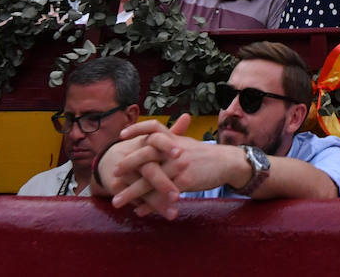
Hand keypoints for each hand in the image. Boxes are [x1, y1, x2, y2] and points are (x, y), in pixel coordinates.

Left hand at [104, 115, 243, 217]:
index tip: (121, 135)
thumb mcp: (187, 144)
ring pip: (150, 179)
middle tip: (113, 175)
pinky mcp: (184, 181)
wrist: (226, 163)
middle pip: (146, 154)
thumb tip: (153, 144)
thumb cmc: (205, 155)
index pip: (153, 128)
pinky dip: (149, 204)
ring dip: (132, 192)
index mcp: (174, 140)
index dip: (137, 129)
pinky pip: (162, 194)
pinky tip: (138, 211)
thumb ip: (170, 143)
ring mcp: (179, 165)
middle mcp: (174, 150)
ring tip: (117, 201)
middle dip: (127, 165)